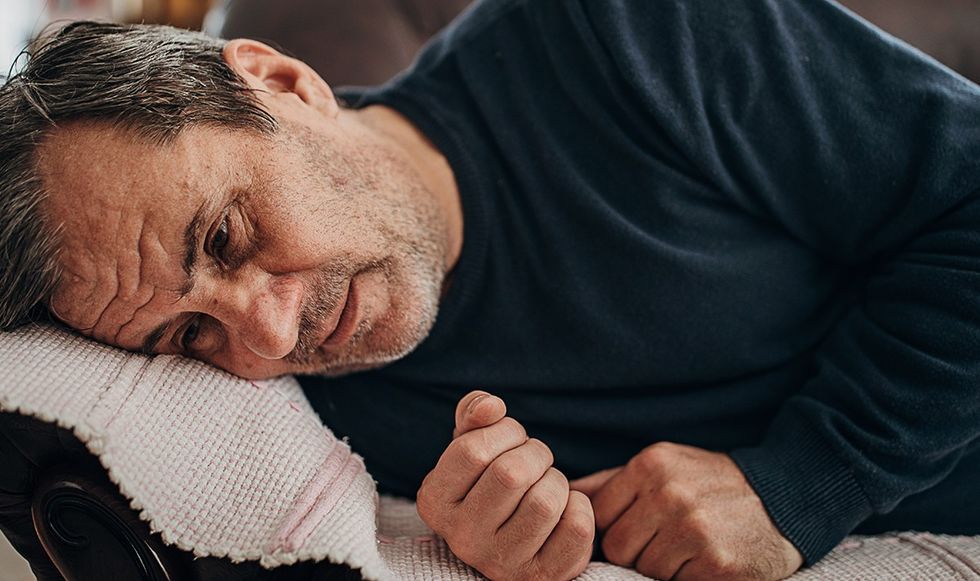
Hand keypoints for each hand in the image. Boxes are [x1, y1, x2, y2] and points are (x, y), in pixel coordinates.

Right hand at [416, 391, 594, 580]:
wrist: (514, 541)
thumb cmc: (491, 483)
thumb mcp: (473, 445)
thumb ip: (474, 414)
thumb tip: (491, 405)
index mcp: (435, 502)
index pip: (472, 450)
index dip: (504, 431)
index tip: (512, 437)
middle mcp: (462, 539)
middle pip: (511, 474)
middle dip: (535, 453)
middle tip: (535, 461)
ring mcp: (501, 564)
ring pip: (546, 500)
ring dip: (557, 480)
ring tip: (547, 486)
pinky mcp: (541, 577)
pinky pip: (576, 527)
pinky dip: (579, 507)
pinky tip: (563, 512)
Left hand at [571, 442, 801, 579]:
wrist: (786, 495)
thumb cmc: (714, 483)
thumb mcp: (665, 464)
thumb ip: (615, 481)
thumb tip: (565, 491)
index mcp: (650, 466)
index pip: (599, 514)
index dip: (614, 529)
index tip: (638, 528)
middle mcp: (669, 494)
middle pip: (618, 546)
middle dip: (637, 552)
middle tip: (668, 542)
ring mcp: (693, 529)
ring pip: (645, 570)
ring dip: (664, 568)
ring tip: (691, 549)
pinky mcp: (715, 563)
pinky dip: (688, 579)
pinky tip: (707, 560)